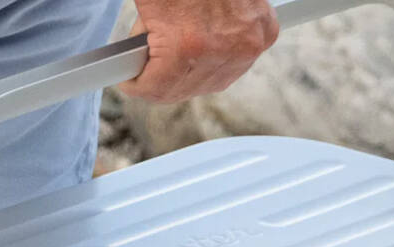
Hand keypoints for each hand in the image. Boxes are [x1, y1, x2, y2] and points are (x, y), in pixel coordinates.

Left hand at [119, 0, 278, 102]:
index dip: (138, 85)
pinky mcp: (263, 36)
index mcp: (187, 46)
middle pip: (183, 90)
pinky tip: (200, 48)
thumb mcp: (150, 4)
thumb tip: (138, 61)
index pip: (157, 89)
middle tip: (148, 64)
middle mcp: (223, 53)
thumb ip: (142, 40)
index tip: (130, 80)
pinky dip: (215, 59)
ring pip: (211, 82)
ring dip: (189, 73)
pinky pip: (234, 63)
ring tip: (174, 52)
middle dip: (162, 79)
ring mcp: (247, 47)